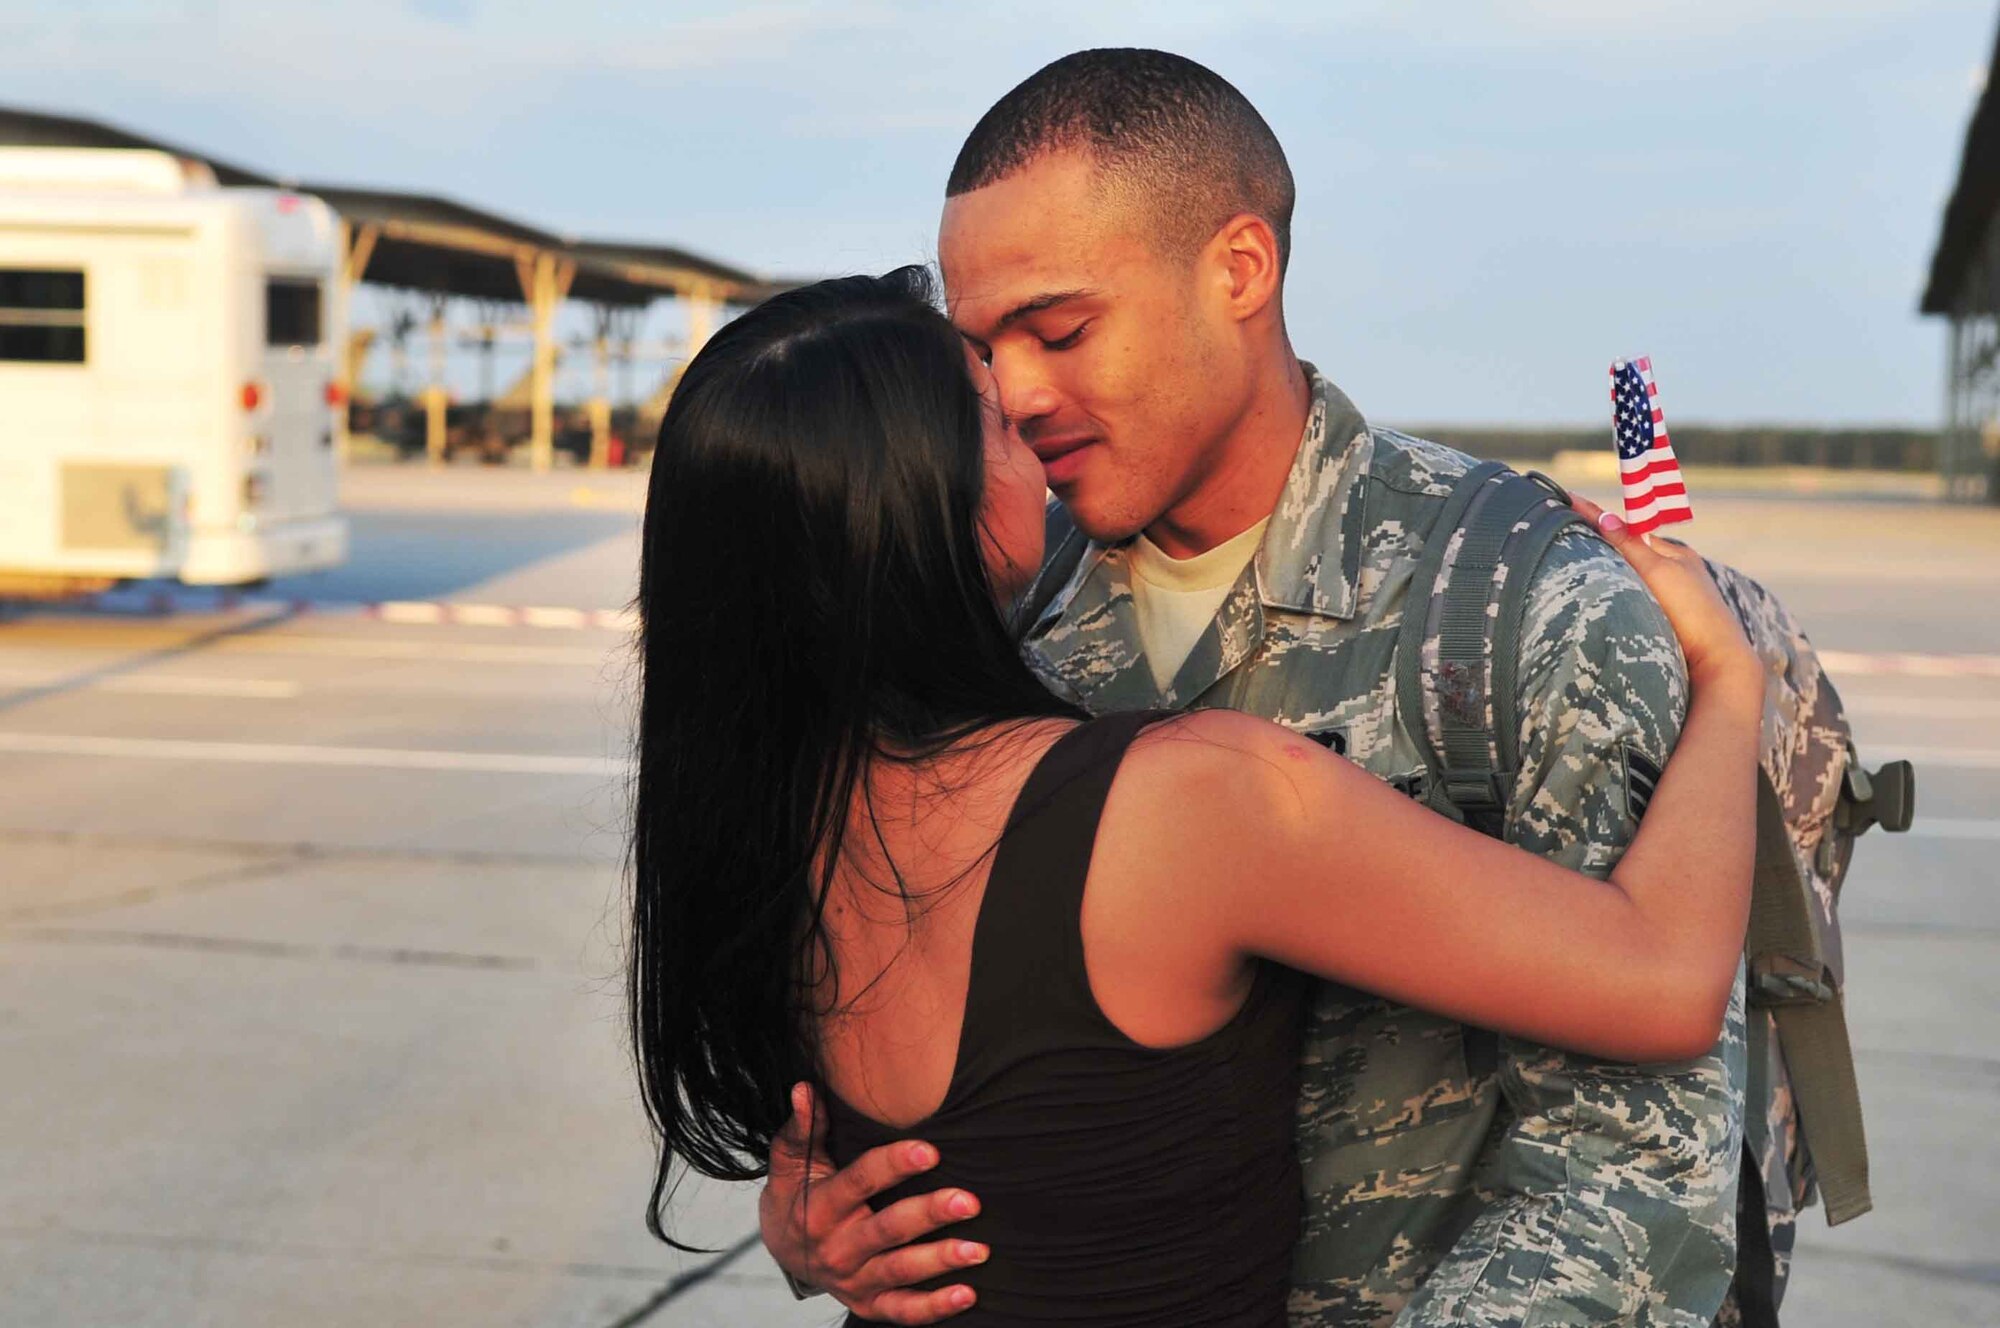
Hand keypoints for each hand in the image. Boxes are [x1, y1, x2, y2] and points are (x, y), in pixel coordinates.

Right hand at [759, 1082, 987, 1322]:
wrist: (784, 1249)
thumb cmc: (795, 1191)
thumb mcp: (791, 1159)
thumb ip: (803, 1126)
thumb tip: (804, 1089)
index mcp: (819, 1208)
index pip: (859, 1182)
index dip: (893, 1166)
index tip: (929, 1151)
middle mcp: (836, 1248)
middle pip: (888, 1229)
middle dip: (929, 1215)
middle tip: (968, 1201)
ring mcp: (853, 1280)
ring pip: (900, 1271)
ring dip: (941, 1261)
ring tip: (979, 1249)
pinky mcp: (867, 1304)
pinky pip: (903, 1310)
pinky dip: (935, 1307)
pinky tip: (967, 1294)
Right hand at [1570, 495, 1758, 692]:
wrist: (1718, 662)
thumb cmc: (1692, 613)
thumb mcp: (1657, 571)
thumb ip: (1629, 545)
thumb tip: (1604, 516)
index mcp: (1676, 554)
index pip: (1630, 529)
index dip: (1598, 517)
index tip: (1569, 498)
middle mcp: (1677, 572)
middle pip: (1631, 552)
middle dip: (1604, 542)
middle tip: (1568, 529)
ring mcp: (1674, 598)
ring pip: (1633, 575)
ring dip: (1611, 570)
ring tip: (1581, 563)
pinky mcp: (1669, 622)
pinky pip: (1636, 596)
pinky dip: (1620, 590)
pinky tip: (1609, 597)